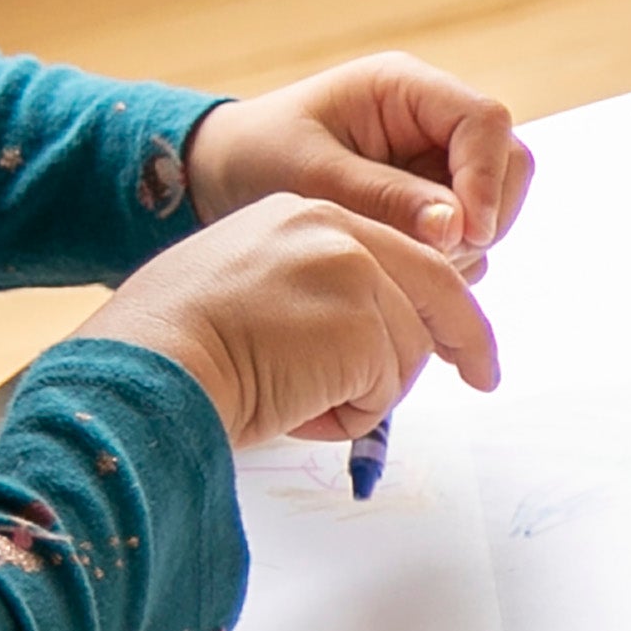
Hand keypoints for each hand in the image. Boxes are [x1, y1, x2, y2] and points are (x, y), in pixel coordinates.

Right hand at [80, 198, 499, 451]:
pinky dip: (349, 415)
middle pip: (431, 289)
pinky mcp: (360, 321)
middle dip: (466, 338)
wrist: (145, 368)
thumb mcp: (250, 292)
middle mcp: (336, 230)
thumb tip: (370, 342)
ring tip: (293, 396)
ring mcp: (353, 271)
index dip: (438, 300)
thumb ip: (316, 295)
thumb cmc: (175, 349)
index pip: (401, 252)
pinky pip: (384, 389)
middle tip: (485, 376)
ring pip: (406, 351)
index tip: (466, 336)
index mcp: (306, 214)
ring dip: (363, 393)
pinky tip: (296, 406)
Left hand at [187, 54, 531, 268]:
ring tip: (406, 264)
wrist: (221, 175)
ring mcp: (437, 158)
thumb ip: (386, 198)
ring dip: (467, 242)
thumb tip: (457, 229)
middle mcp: (433, 118)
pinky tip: (404, 269)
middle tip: (438, 257)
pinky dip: (450, 258)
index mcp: (406, 88)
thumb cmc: (256, 157)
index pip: (484, 121)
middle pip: (507, 161)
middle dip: (485, 215)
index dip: (487, 178)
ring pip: (496, 201)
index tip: (467, 235)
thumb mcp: (312, 177)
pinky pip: (469, 230)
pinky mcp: (431, 196)